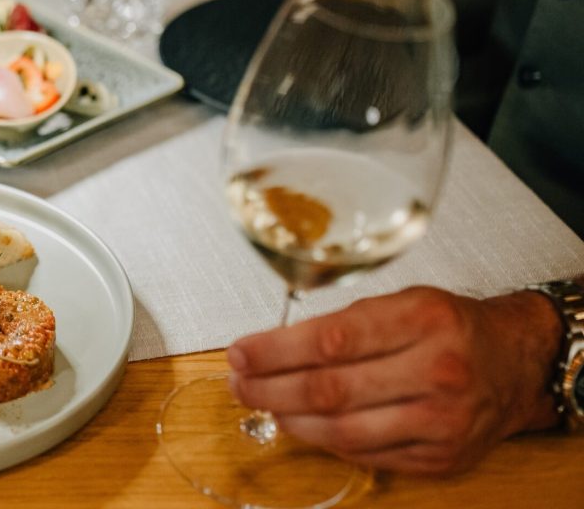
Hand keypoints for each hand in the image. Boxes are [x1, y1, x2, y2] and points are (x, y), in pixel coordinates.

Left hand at [227, 287, 561, 474]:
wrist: (516, 362)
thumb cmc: (451, 326)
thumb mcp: (402, 301)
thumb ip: (343, 322)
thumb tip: (273, 346)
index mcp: (423, 320)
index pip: (330, 340)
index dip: (274, 350)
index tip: (240, 353)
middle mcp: (437, 371)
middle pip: (330, 390)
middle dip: (270, 388)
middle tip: (240, 383)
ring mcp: (441, 421)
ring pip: (343, 431)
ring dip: (291, 419)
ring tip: (264, 403)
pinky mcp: (441, 457)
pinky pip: (366, 455)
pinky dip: (326, 442)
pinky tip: (304, 425)